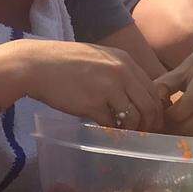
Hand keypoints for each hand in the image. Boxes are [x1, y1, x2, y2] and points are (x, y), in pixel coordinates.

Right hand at [14, 41, 162, 131]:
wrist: (36, 65)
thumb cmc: (64, 62)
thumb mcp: (98, 58)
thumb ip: (119, 72)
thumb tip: (135, 96)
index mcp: (124, 60)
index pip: (153, 89)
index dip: (156, 108)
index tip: (151, 120)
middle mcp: (121, 72)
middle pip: (149, 105)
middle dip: (150, 123)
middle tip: (145, 133)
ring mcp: (108, 88)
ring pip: (134, 117)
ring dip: (132, 129)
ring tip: (125, 133)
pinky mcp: (93, 104)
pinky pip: (111, 124)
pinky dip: (112, 131)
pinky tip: (106, 130)